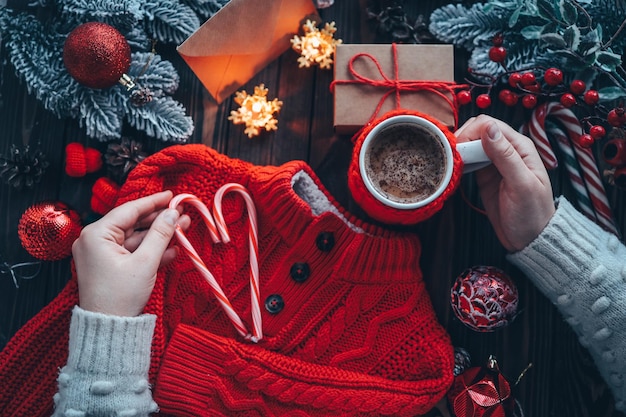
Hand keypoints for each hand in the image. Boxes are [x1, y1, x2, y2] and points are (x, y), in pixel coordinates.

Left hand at [72, 190, 189, 315]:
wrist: (108, 329)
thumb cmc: (120, 296)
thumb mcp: (145, 262)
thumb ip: (160, 234)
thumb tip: (173, 213)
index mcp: (96, 235)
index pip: (129, 210)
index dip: (153, 202)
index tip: (171, 195)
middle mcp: (95, 240)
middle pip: (133, 224)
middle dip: (160, 220)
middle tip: (182, 214)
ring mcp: (101, 254)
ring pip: (135, 239)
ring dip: (159, 236)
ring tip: (183, 229)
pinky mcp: (109, 266)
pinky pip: (132, 253)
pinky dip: (150, 251)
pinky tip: (173, 249)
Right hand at [455, 115, 555, 251]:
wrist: (531, 239)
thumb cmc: (532, 214)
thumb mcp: (521, 185)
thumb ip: (505, 155)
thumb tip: (488, 128)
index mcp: (520, 147)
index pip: (490, 125)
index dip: (471, 132)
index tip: (458, 148)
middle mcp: (506, 151)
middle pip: (478, 131)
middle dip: (462, 139)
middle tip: (451, 157)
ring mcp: (494, 163)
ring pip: (471, 144)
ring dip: (458, 150)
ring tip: (449, 163)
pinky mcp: (483, 175)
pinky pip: (468, 160)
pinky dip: (459, 162)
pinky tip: (454, 171)